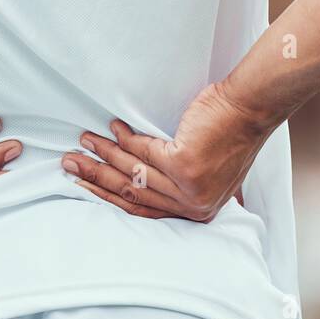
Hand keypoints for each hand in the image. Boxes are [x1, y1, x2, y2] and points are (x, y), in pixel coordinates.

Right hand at [61, 81, 275, 220]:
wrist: (249, 108)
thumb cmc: (230, 131)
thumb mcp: (210, 170)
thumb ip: (183, 185)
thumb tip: (144, 184)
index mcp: (197, 210)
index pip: (144, 209)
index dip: (110, 196)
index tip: (85, 185)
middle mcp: (193, 205)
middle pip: (133, 193)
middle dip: (96, 177)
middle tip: (70, 163)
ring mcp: (189, 188)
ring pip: (134, 172)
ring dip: (104, 155)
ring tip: (84, 141)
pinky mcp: (184, 166)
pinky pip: (144, 152)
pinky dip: (125, 139)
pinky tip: (113, 128)